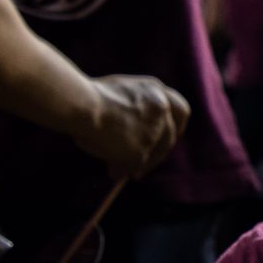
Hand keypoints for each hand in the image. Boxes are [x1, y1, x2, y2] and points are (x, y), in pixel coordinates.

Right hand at [70, 74, 189, 178]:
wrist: (82, 105)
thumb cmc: (88, 98)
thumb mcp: (119, 94)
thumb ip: (133, 109)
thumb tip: (128, 135)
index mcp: (155, 90)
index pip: (180, 110)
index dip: (176, 127)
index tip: (172, 137)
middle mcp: (161, 109)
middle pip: (169, 138)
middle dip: (157, 153)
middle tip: (143, 165)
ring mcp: (153, 130)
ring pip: (151, 155)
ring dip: (139, 165)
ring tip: (118, 170)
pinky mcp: (141, 150)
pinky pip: (135, 166)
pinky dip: (125, 171)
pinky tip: (113, 172)